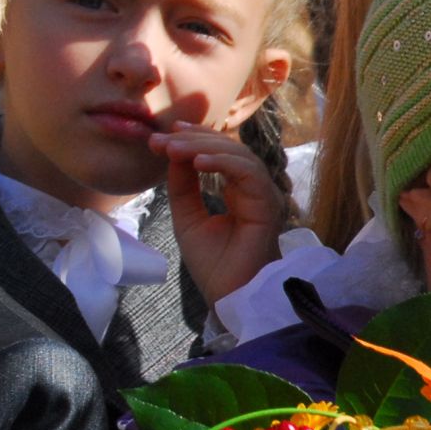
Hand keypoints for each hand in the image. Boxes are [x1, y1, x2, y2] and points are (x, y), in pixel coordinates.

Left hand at [151, 121, 285, 306]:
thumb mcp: (187, 217)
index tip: (165, 134)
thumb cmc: (213, 263)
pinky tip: (198, 163)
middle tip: (163, 139)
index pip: (220, 153)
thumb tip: (173, 152)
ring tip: (174, 148)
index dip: (194, 138)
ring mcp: (263, 196)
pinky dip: (223, 163)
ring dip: (204, 147)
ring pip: (239, 156)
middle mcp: (253, 190)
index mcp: (237, 191)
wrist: (228, 296)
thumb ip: (183, 186)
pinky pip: (249, 174)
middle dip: (193, 139)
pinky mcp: (267, 206)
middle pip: (229, 149)